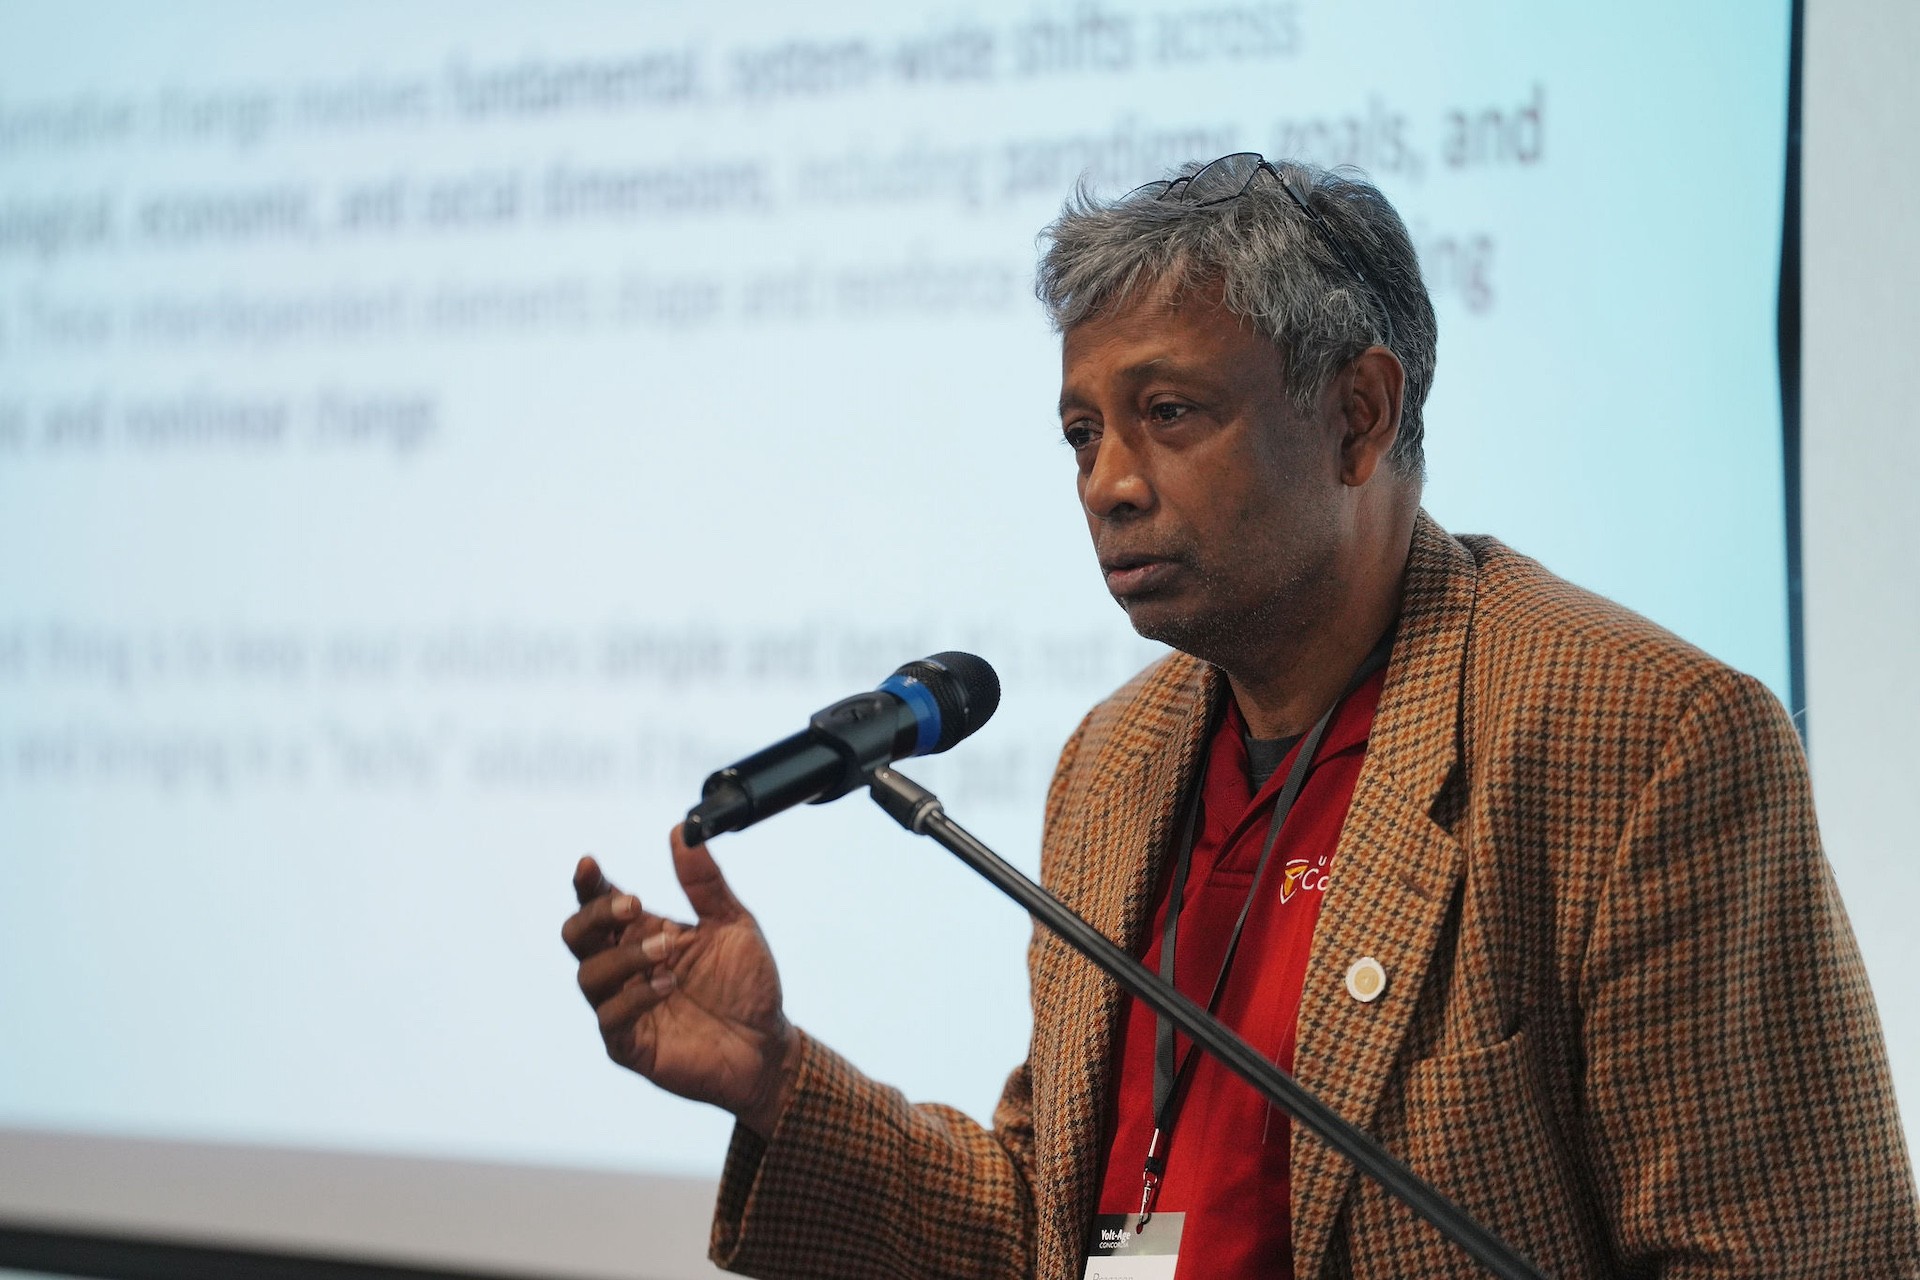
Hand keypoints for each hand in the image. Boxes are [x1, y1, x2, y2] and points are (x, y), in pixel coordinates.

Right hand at [563, 825, 800, 1136]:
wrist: (768, 1044)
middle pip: (577, 936)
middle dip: (596, 915)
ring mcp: (623, 1007)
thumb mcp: (734, 924)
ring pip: (588, 976)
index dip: (588, 885)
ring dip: (624, 957)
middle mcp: (626, 968)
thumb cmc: (747, 985)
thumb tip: (682, 831)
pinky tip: (666, 985)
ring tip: (668, 949)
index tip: (590, 865)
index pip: (599, 905)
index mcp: (644, 934)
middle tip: (634, 906)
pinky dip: (634, 997)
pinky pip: (610, 1019)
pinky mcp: (630, 1045)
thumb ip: (705, 882)